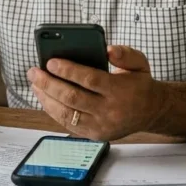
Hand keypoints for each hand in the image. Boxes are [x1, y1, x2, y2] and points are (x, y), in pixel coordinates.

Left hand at [27, 45, 162, 140]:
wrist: (152, 111)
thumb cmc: (139, 83)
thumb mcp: (140, 63)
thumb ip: (125, 54)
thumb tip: (108, 50)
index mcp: (120, 91)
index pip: (90, 80)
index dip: (68, 71)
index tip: (50, 62)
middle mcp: (110, 111)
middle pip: (73, 98)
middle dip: (49, 83)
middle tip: (34, 71)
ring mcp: (101, 126)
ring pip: (67, 114)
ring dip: (46, 98)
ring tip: (35, 83)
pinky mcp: (94, 134)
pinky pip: (68, 124)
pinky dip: (53, 111)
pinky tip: (44, 97)